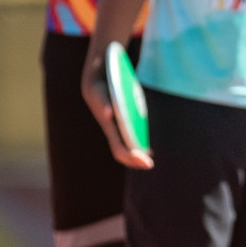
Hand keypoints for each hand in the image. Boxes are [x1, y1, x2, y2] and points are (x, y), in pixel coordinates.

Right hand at [80, 53, 153, 169]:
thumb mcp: (102, 92)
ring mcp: (114, 129)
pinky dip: (137, 145)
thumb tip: (109, 113)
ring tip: (149, 158)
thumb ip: (105, 103)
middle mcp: (112, 131)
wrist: (94, 81)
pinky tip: (147, 147)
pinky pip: (128, 139)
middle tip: (150, 165)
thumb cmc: (101, 88)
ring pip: (125, 147)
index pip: (120, 151)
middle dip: (136, 160)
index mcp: (110, 128)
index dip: (133, 159)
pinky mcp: (118, 124)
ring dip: (136, 154)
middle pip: (123, 153)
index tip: (148, 163)